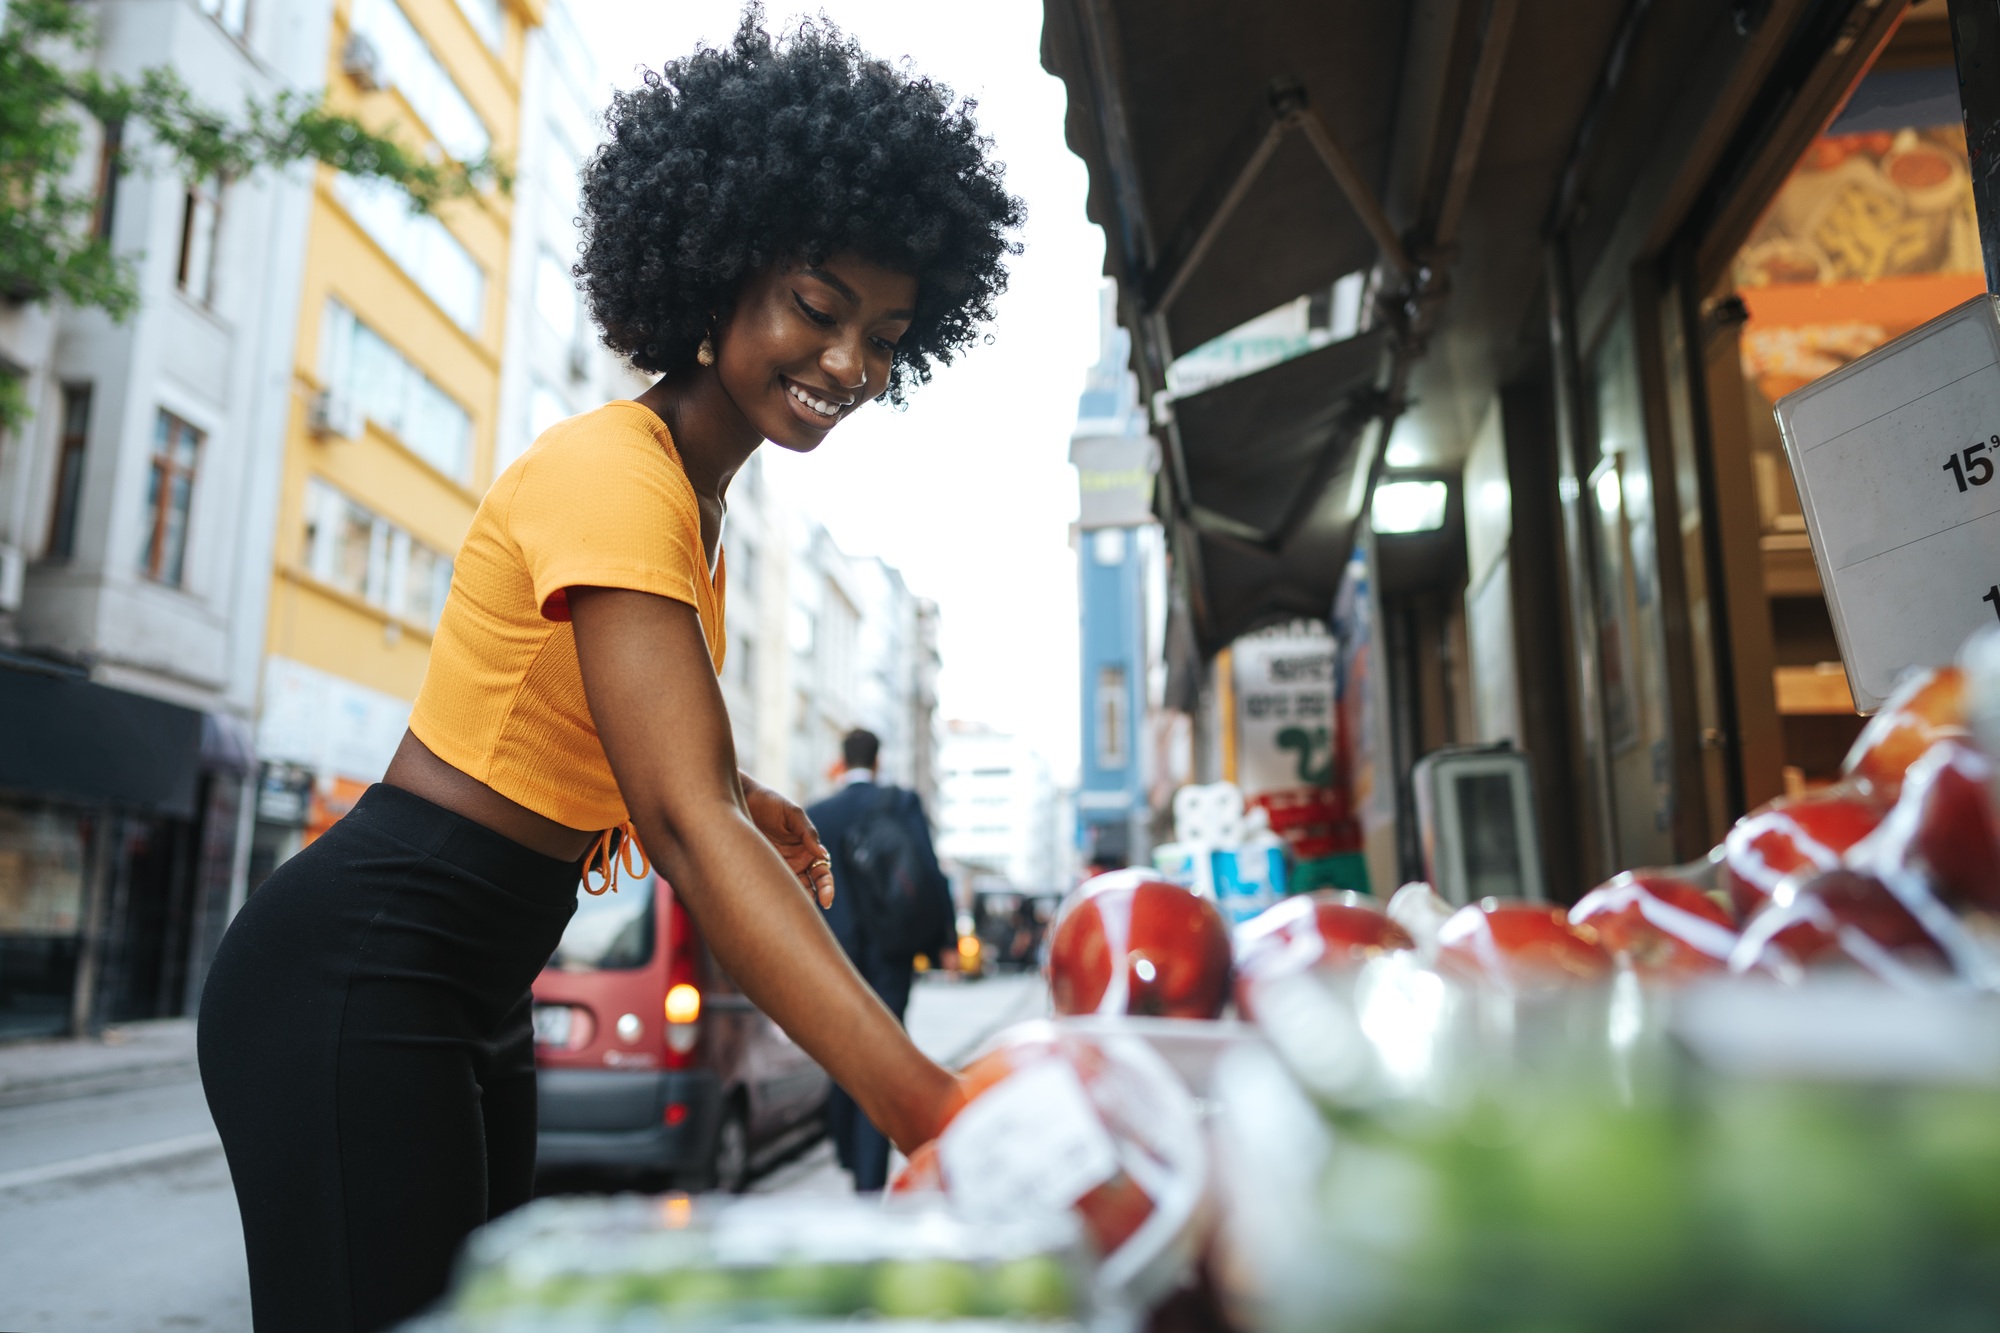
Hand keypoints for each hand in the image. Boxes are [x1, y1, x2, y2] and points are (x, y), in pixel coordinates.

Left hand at [741, 771, 834, 906]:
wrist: (739, 799)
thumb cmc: (768, 802)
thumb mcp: (791, 813)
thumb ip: (807, 832)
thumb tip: (821, 854)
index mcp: (807, 849)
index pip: (822, 873)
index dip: (826, 887)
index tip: (826, 899)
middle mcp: (795, 861)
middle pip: (810, 887)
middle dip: (812, 900)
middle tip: (809, 910)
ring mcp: (777, 867)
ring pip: (790, 891)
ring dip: (794, 902)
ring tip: (790, 912)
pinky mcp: (759, 870)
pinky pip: (770, 887)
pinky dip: (773, 897)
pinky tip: (771, 904)